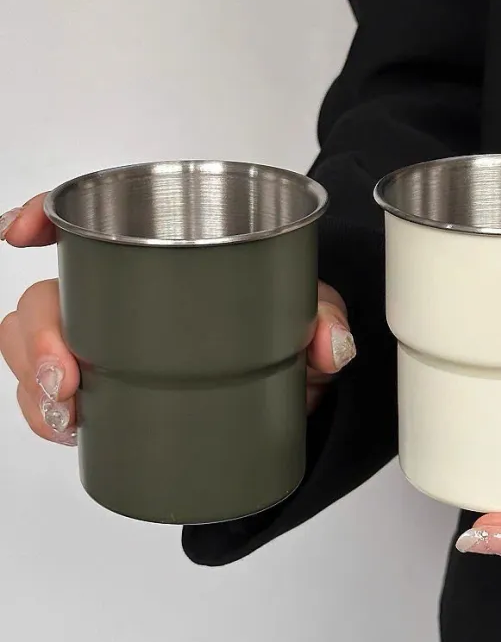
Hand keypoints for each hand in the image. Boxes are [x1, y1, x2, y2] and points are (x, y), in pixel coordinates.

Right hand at [0, 196, 354, 444]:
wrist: (291, 386)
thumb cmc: (289, 331)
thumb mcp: (310, 316)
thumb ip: (327, 322)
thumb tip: (329, 345)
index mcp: (166, 258)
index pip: (91, 223)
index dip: (43, 215)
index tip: (20, 231)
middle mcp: (125, 295)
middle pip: (48, 295)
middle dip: (36, 332)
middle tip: (65, 374)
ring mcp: (110, 344)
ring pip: (34, 345)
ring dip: (32, 378)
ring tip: (67, 411)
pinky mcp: (110, 390)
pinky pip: (55, 396)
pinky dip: (47, 414)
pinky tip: (66, 427)